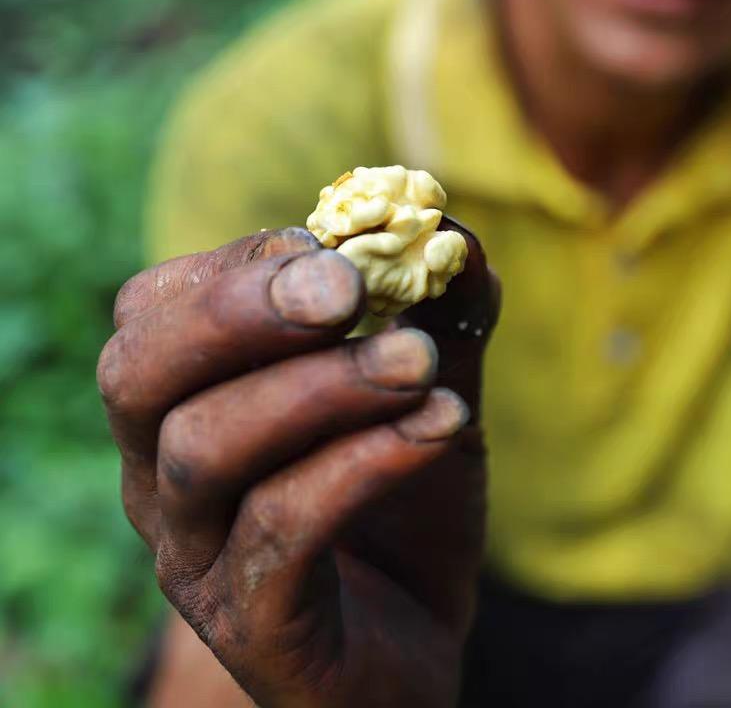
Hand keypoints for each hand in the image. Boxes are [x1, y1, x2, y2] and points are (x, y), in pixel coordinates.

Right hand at [98, 223, 498, 707]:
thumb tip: (451, 231)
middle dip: (240, 313)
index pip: (159, 308)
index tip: (344, 250)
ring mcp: (194, 555)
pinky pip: (282, 529)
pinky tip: (444, 426)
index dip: (246, 264)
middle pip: (139, 372)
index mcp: (184, 402)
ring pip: (206, 447)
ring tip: (420, 361)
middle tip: (347, 288)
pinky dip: (365, 462)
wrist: (410, 638)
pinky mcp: (248, 624)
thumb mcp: (425, 392)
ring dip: (322, 387)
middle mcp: (159, 475)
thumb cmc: (400, 502)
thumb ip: (437, 314)